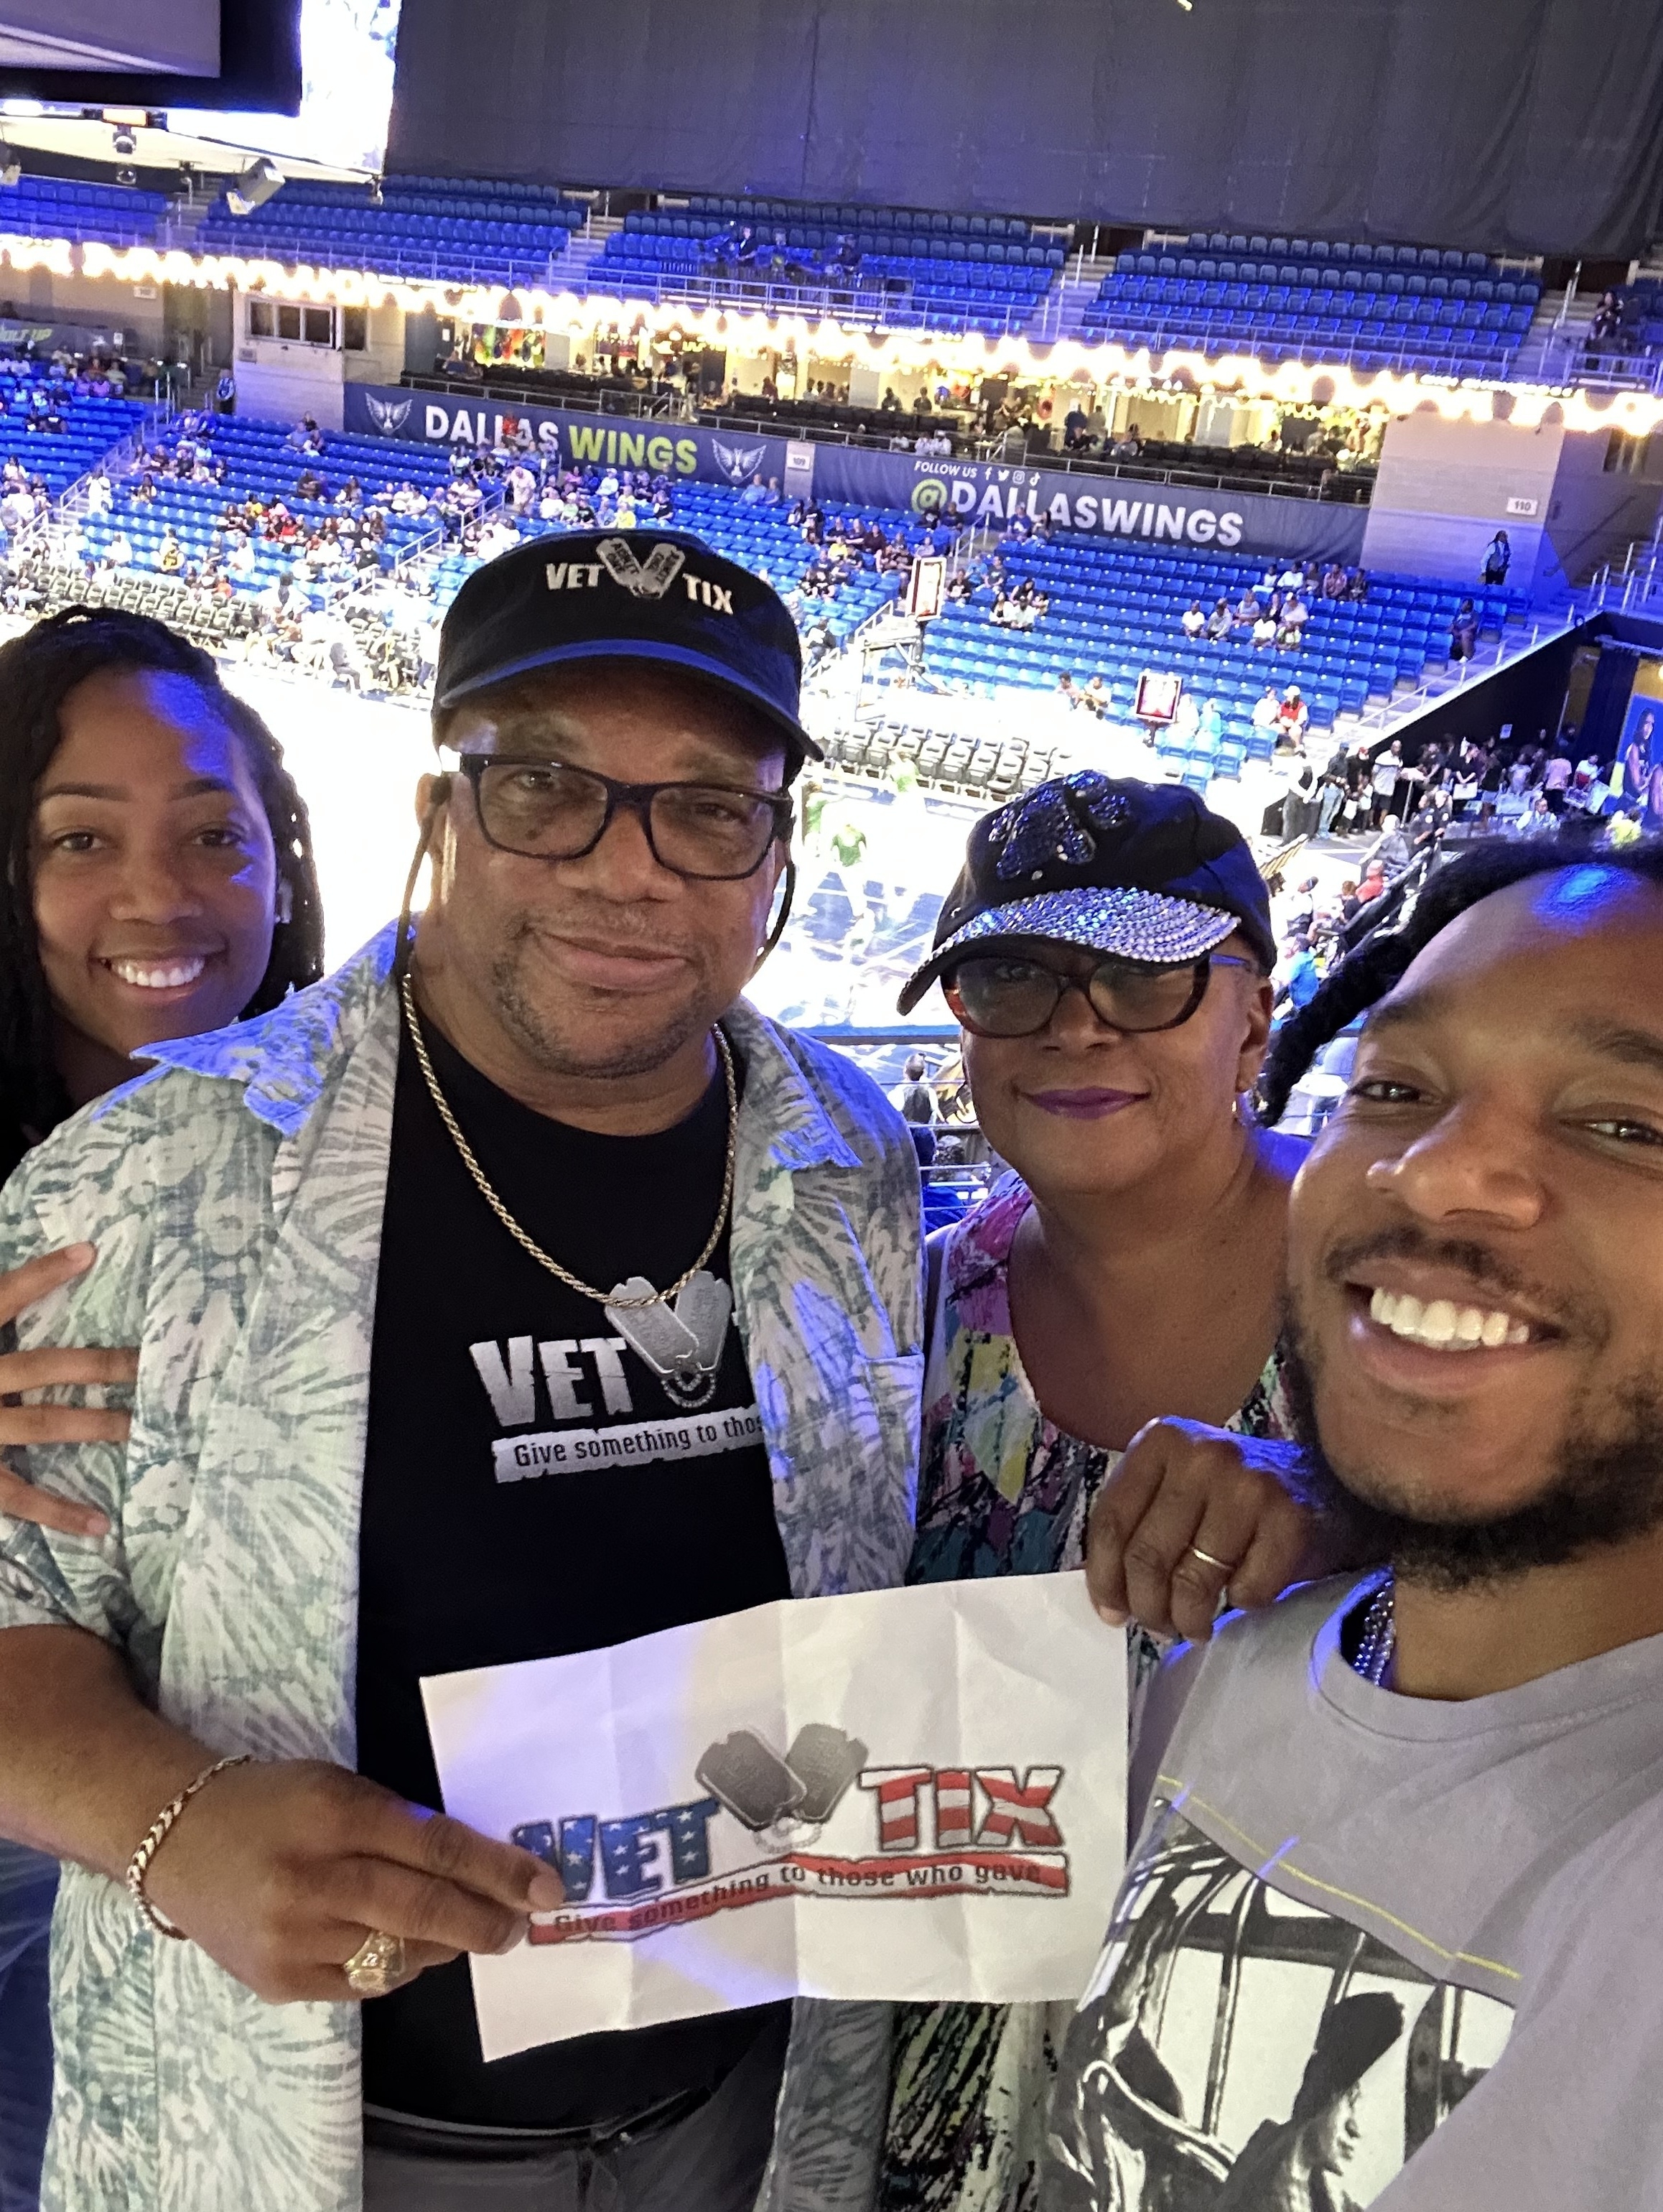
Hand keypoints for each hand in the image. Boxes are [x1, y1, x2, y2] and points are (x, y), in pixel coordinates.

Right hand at [0, 1245, 136, 1538]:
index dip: (41, 1276)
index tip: (88, 1252)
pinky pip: (17, 1497)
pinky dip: (58, 1512)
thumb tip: (61, 1266)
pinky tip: (99, 1524)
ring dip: (97, 1424)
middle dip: (99, 1364)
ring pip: (42, 1424)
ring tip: (146, 1424)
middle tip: (152, 1360)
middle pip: (41, 1366)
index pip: (0, 1299)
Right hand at [143, 1757, 564, 2003]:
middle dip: (488, 1923)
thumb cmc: (275, 1803)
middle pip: (425, 1910)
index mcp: (336, 1813)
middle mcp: (313, 1878)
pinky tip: (399, 1945)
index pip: (438, 1849)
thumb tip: (481, 1872)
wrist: (176, 1840)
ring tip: (461, 1930)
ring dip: (444, 1946)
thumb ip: (404, 1826)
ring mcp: (292, 1937)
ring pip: (399, 1956)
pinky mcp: (278, 1981)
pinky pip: (362, 1984)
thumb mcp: (340, 1788)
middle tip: (521, 1925)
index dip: (500, 1871)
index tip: (546, 1888)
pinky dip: (394, 1965)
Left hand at [1086, 1418, 1353, 1643]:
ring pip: (1192, 1580)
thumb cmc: (1236, 1499)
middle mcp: (1202, 1455)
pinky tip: (1242, 1596)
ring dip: (1189, 1619)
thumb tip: (1108, 1599)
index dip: (1105, 1578)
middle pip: (1148, 1555)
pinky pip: (1246, 1590)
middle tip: (1160, 1627)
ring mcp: (1248, 1484)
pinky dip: (1241, 1606)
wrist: (1325, 1487)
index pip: (1112, 1521)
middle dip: (1148, 1607)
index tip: (1112, 1613)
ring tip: (1195, 1626)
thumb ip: (1139, 1524)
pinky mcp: (1289, 1518)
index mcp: (1162, 1441)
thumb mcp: (1177, 1490)